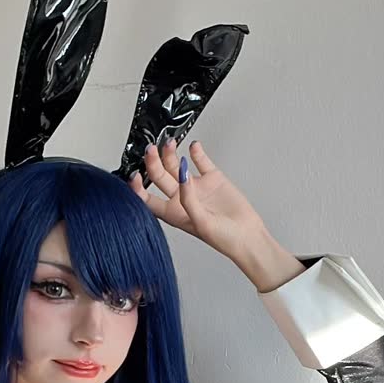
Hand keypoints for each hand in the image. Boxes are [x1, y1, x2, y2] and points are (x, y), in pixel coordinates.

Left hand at [129, 137, 268, 268]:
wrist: (248, 236)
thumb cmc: (224, 239)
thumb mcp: (201, 222)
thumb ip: (189, 198)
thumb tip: (182, 174)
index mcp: (172, 213)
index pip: (147, 198)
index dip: (137, 187)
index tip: (135, 174)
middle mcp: (181, 198)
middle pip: (160, 176)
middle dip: (153, 162)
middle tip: (152, 149)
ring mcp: (196, 187)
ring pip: (177, 165)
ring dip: (170, 153)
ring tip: (170, 143)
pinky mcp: (212, 179)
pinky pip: (201, 161)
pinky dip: (197, 152)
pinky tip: (193, 145)